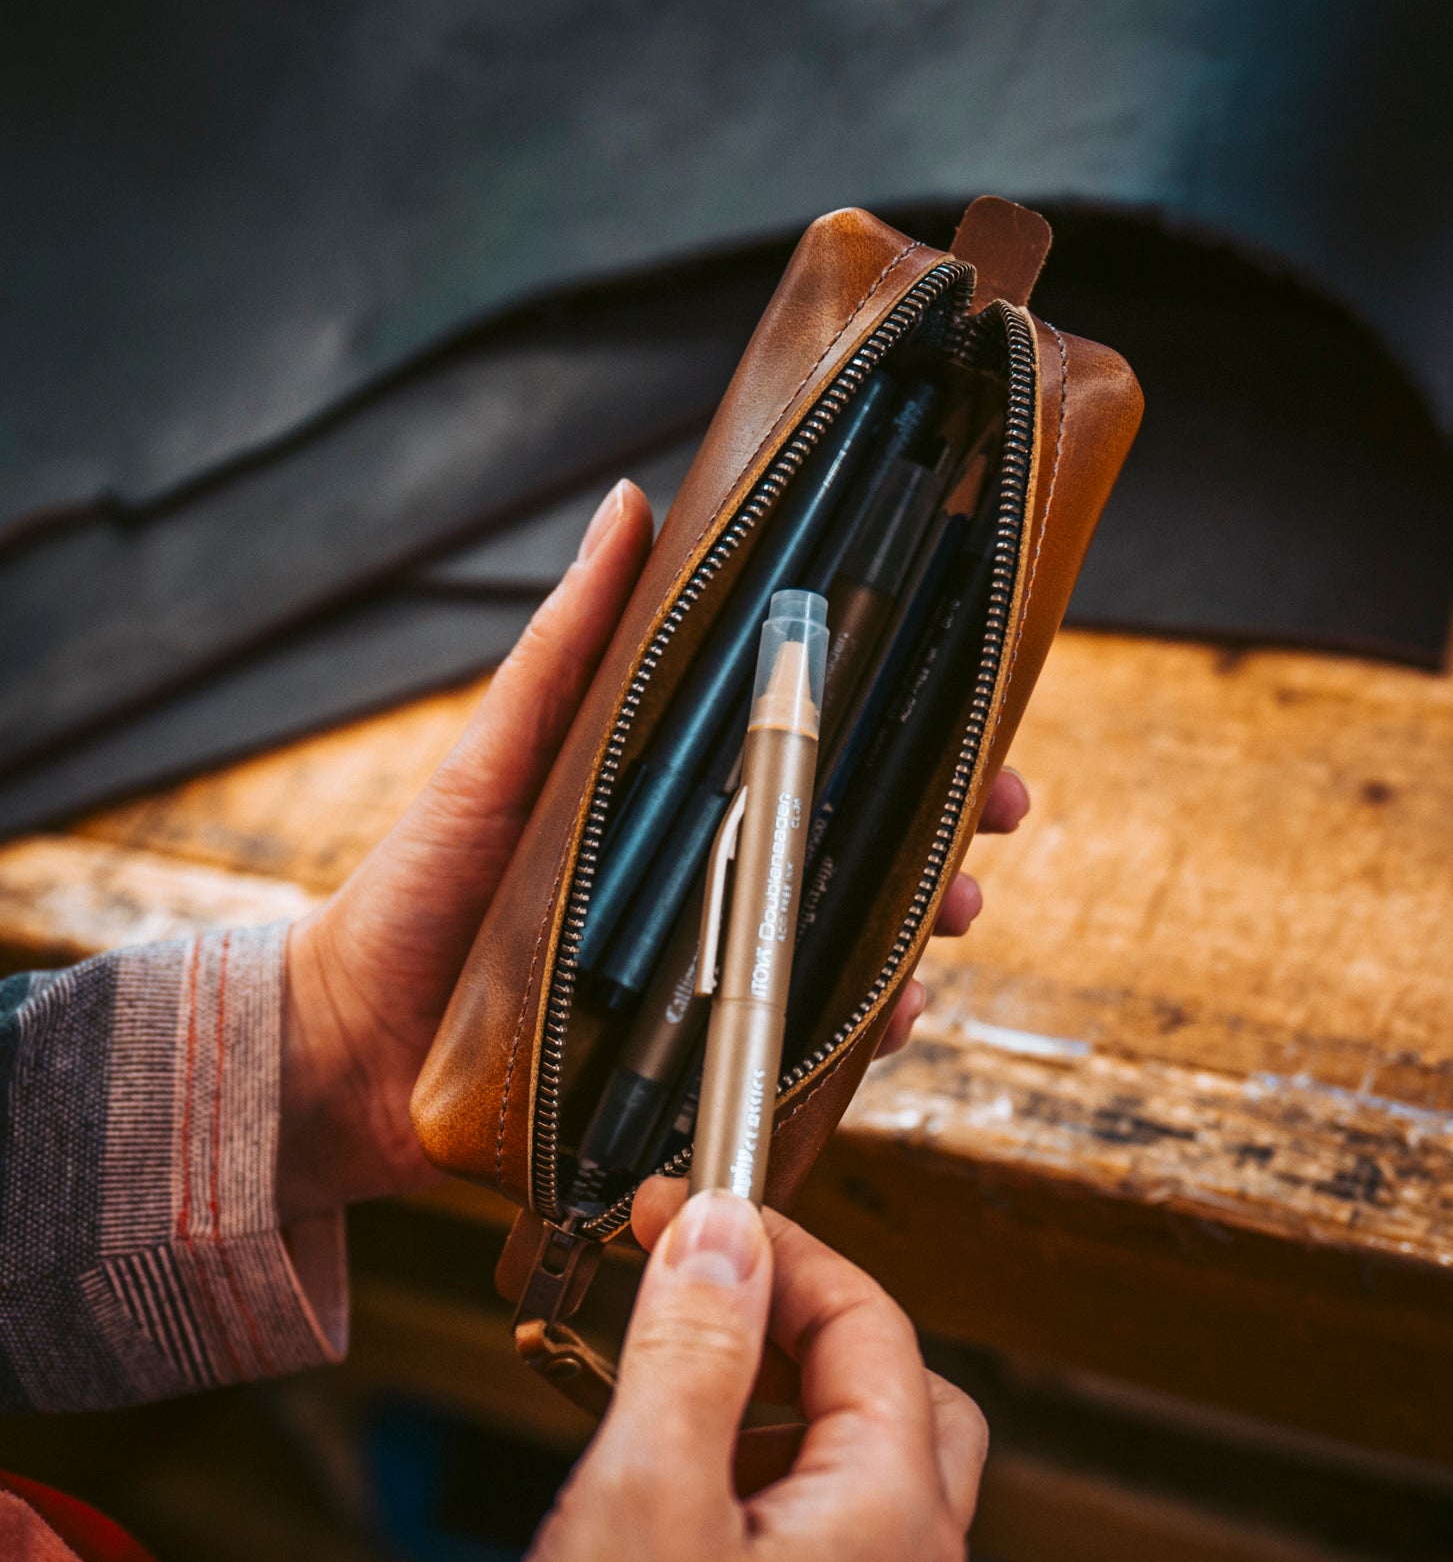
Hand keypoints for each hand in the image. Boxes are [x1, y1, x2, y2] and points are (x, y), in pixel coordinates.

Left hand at [278, 480, 1030, 1222]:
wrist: (350, 1048)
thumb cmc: (420, 888)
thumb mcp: (502, 755)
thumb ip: (569, 645)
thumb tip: (629, 504)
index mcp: (675, 800)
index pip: (813, 757)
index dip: (906, 738)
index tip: (979, 723)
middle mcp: (705, 879)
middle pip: (850, 848)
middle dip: (940, 834)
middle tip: (992, 828)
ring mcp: (705, 970)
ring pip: (842, 942)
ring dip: (916, 929)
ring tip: (950, 922)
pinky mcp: (692, 1057)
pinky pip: (795, 1042)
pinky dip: (854, 1032)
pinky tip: (894, 1019)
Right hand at [514, 1179, 986, 1561]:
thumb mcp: (644, 1498)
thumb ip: (696, 1345)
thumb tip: (725, 1227)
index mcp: (889, 1517)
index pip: (869, 1319)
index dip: (781, 1245)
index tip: (692, 1205)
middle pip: (894, 1379)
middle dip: (801, 1310)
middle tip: (704, 1274)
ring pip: (853, 1443)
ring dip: (773, 1375)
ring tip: (675, 1349)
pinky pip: (806, 1506)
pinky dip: (749, 1445)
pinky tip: (670, 1447)